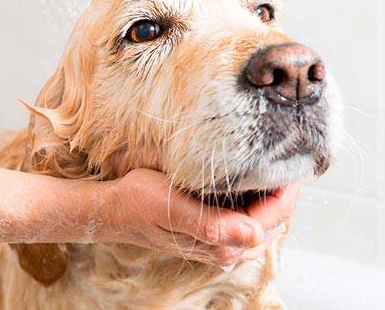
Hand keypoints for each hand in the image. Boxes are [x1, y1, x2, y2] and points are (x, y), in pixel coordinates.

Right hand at [97, 169, 297, 266]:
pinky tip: (250, 182)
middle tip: (288, 159)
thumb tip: (255, 235)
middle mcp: (224, 249)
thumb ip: (213, 224)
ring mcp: (218, 243)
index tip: (293, 161)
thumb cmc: (138, 202)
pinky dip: (256, 202)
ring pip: (262, 222)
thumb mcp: (172, 206)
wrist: (114, 210)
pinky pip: (246, 221)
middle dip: (283, 193)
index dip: (287, 190)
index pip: (273, 217)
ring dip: (271, 198)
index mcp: (219, 243)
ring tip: (274, 168)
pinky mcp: (210, 235)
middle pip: (273, 222)